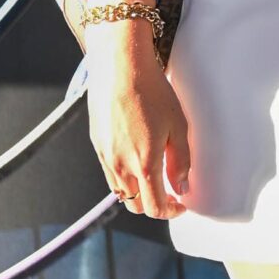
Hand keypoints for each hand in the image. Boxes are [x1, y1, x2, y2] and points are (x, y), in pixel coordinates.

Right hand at [86, 25, 191, 218]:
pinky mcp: (96, 144)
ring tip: (153, 175)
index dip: (170, 211)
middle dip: (153, 204)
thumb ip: (181, 162)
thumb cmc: (153, 92)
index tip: (180, 204)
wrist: (120, 67)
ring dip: (137, 191)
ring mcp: (105, 156)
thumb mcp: (178, 126)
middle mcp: (120, 165)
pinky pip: (110, 172)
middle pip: (135, 205)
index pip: (154, 207)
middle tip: (169, 192)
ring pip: (120, 191)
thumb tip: (181, 188)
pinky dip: (124, 176)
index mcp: (144, 164)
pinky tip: (136, 158)